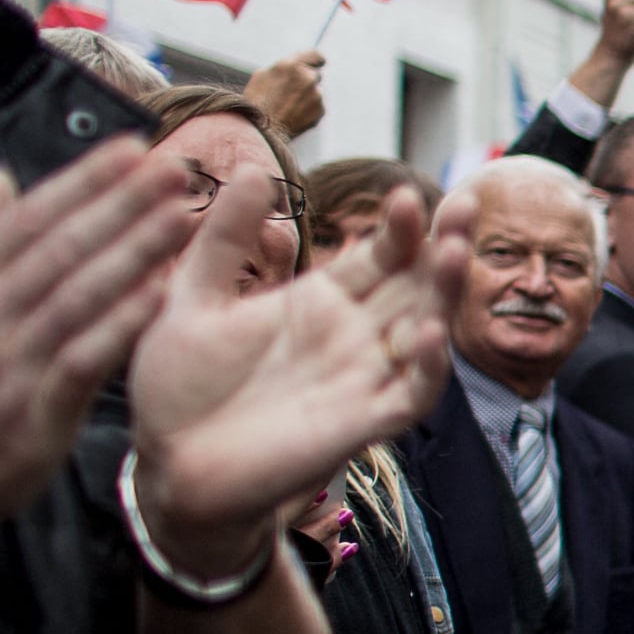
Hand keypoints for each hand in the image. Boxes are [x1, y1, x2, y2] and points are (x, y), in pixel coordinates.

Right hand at [0, 142, 192, 569]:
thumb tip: (0, 179)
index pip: (27, 219)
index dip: (83, 181)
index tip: (133, 149)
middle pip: (58, 247)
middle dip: (121, 204)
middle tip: (175, 169)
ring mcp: (2, 363)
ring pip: (77, 295)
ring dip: (136, 252)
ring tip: (183, 217)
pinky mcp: (30, 411)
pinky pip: (84, 357)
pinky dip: (122, 322)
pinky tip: (162, 294)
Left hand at [129, 182, 471, 575]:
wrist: (168, 466)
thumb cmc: (179, 388)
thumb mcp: (191, 297)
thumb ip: (224, 238)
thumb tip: (252, 168)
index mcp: (319, 302)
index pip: (379, 255)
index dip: (400, 226)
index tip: (407, 193)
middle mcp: (352, 337)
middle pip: (416, 283)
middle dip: (444, 244)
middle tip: (466, 205)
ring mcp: (361, 380)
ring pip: (424, 329)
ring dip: (444, 294)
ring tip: (456, 252)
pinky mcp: (359, 425)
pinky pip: (409, 395)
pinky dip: (427, 368)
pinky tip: (429, 334)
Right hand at [244, 50, 326, 136]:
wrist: (261, 130)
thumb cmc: (256, 102)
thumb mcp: (263, 76)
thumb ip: (285, 68)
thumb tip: (297, 66)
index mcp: (291, 65)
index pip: (316, 56)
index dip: (315, 61)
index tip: (316, 64)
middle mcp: (307, 77)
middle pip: (315, 74)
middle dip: (306, 81)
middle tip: (291, 93)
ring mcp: (316, 94)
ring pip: (315, 92)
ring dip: (306, 97)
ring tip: (287, 108)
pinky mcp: (321, 110)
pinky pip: (317, 107)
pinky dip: (309, 110)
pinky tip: (293, 116)